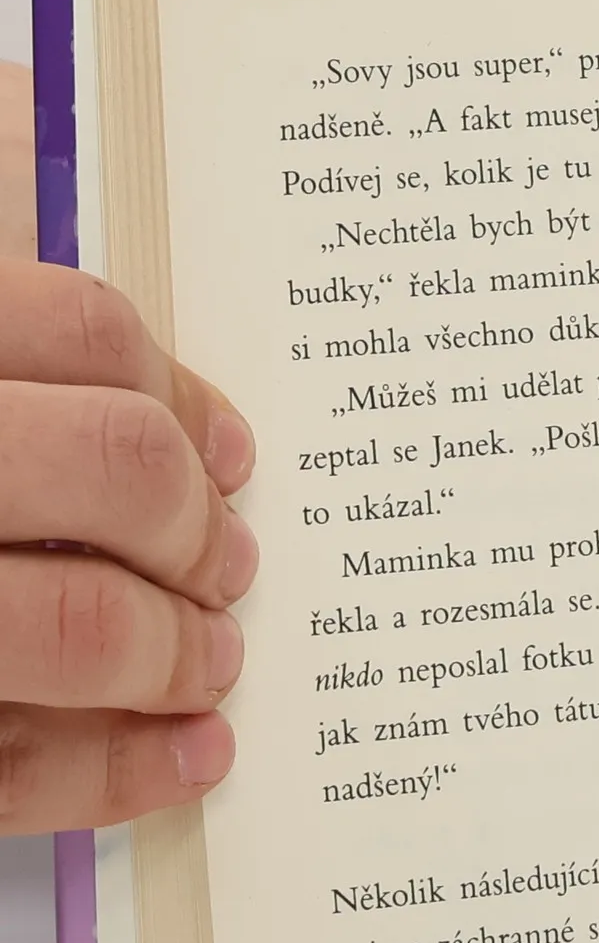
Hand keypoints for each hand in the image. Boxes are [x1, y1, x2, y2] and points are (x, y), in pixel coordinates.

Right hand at [0, 62, 254, 833]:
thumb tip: (70, 172)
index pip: (82, 330)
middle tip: (228, 564)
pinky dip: (119, 770)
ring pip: (72, 625)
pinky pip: (11, 769)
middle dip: (197, 526)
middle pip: (110, 470)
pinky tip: (189, 756)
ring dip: (174, 651)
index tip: (233, 458)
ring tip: (212, 661)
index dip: (183, 402)